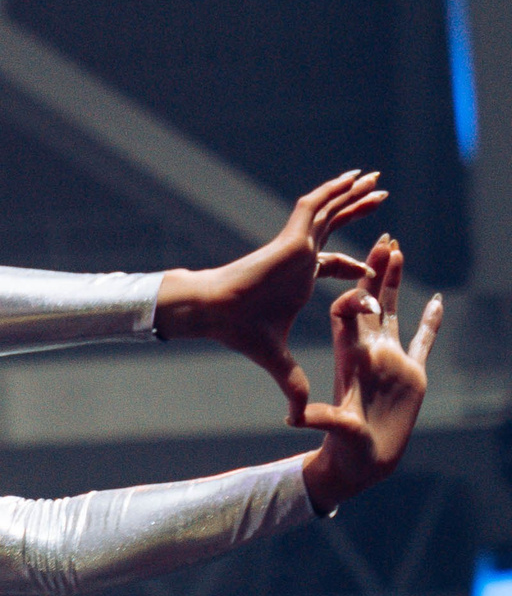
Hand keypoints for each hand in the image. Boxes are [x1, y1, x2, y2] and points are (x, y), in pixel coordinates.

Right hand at [155, 170, 382, 423]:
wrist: (215, 312)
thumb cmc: (239, 331)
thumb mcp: (278, 360)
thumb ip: (293, 383)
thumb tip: (299, 417)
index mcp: (299, 281)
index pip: (332, 266)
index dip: (353, 265)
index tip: (371, 266)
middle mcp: (300, 259)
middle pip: (335, 229)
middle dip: (358, 214)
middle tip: (381, 198)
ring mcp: (296, 245)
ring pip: (330, 211)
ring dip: (353, 195)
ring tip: (374, 178)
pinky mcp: (292, 238)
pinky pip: (316, 206)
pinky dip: (335, 192)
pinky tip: (354, 178)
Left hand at [298, 235, 441, 512]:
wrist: (360, 460)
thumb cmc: (346, 447)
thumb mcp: (334, 429)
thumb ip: (322, 419)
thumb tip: (296, 418)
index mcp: (351, 358)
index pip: (348, 314)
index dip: (354, 297)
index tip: (360, 286)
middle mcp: (370, 351)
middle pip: (372, 300)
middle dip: (375, 270)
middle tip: (383, 238)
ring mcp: (391, 359)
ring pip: (396, 311)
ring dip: (397, 283)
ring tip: (399, 253)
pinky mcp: (411, 373)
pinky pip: (423, 340)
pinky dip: (431, 321)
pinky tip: (438, 300)